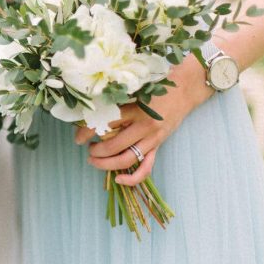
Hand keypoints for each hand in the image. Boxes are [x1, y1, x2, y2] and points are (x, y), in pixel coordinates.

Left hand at [75, 57, 213, 185]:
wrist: (185, 88)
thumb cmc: (156, 84)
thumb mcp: (135, 87)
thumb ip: (115, 98)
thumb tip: (88, 107)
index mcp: (136, 109)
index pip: (105, 124)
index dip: (87, 132)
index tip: (77, 137)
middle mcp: (144, 126)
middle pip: (113, 146)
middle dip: (95, 151)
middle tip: (87, 148)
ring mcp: (152, 139)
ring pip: (126, 160)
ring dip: (106, 164)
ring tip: (94, 160)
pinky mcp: (158, 146)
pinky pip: (146, 168)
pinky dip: (132, 178)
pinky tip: (118, 179)